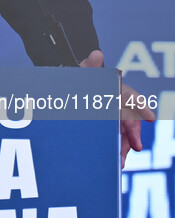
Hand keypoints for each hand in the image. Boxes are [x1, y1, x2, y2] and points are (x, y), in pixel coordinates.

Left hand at [79, 50, 155, 167]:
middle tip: (136, 147)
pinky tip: (115, 163)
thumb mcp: (82, 75)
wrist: (68, 96)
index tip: (150, 116)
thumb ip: (88, 66)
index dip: (140, 106)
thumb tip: (96, 54)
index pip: (130, 98)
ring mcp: (113, 120)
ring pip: (123, 135)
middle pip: (130, 121)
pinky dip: (116, 151)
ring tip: (121, 162)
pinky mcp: (106, 131)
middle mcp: (118, 106)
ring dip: (124, 148)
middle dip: (133, 135)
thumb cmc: (80, 83)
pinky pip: (115, 142)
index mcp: (115, 92)